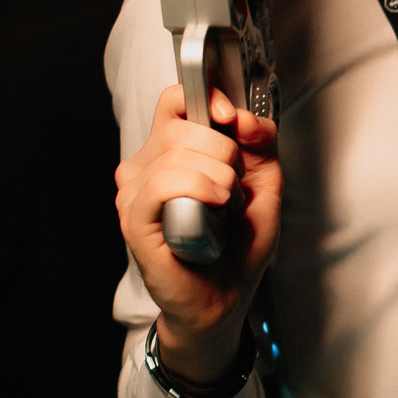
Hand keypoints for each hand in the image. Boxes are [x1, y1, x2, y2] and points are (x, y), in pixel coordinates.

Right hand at [115, 84, 280, 383]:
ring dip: (218, 178)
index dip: (208, 100)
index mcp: (170, 151)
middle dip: (225, 152)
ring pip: (177, 151)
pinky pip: (163, 182)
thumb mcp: (263, 183)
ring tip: (222, 207)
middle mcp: (144, 166)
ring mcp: (134, 192)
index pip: (176, 98)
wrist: (223, 299)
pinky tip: (213, 208)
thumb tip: (244, 117)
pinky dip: (198, 189)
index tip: (232, 121)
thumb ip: (260, 141)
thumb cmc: (235, 246)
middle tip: (231, 188)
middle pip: (185, 124)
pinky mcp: (134, 218)